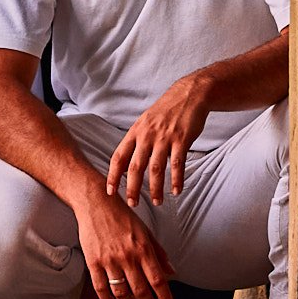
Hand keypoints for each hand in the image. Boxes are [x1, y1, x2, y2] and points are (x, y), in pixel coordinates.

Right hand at [75, 187, 175, 298]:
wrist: (97, 202)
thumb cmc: (122, 215)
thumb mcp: (145, 231)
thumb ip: (159, 252)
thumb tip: (172, 271)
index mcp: (143, 248)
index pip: (158, 280)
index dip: (165, 297)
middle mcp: (127, 256)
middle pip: (140, 290)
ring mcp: (109, 260)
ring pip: (121, 292)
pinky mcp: (94, 261)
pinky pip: (100, 287)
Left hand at [106, 73, 211, 207]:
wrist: (188, 94)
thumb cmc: (165, 112)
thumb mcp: (145, 122)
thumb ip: (135, 142)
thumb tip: (124, 165)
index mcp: (135, 132)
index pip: (119, 156)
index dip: (112, 175)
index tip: (109, 192)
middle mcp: (147, 135)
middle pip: (135, 166)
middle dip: (132, 188)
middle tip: (132, 204)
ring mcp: (165, 137)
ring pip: (156, 168)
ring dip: (155, 188)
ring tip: (156, 202)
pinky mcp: (182, 139)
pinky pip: (177, 163)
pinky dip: (177, 179)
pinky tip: (176, 191)